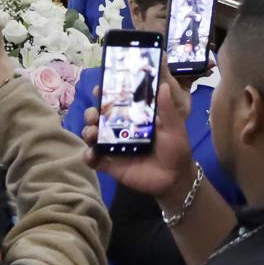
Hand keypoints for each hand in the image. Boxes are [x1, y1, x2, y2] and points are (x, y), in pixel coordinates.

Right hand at [80, 70, 194, 198]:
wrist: (175, 178)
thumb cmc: (175, 149)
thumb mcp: (174, 127)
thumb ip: (167, 109)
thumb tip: (163, 86)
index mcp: (134, 117)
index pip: (116, 102)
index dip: (105, 95)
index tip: (98, 89)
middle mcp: (121, 130)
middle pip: (99, 118)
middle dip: (91, 113)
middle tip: (94, 114)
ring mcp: (114, 147)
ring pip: (93, 136)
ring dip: (88, 132)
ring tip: (92, 133)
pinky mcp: (111, 165)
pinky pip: (94, 160)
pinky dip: (88, 156)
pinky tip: (91, 154)